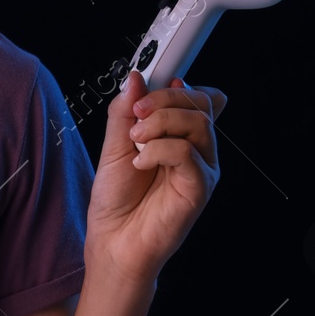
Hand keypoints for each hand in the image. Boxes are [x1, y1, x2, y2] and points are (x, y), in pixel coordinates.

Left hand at [84, 70, 226, 286]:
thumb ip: (125, 112)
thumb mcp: (114, 146)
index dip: (179, 80)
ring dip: (160, 122)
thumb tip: (135, 78)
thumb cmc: (117, 200)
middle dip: (164, 98)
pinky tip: (140, 163)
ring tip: (135, 141)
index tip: (152, 73)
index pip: (196, 96)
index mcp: (180, 137)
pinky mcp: (199, 188)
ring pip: (198, 123)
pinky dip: (159, 150)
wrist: (113, 242)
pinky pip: (188, 153)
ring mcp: (201, 169)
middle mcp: (197, 150)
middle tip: (137, 112)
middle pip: (200, 103)